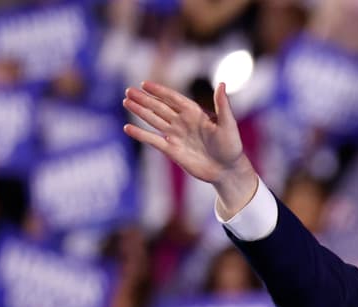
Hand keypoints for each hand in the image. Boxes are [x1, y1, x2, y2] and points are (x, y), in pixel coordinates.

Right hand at [122, 80, 257, 216]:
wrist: (227, 171)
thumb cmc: (231, 146)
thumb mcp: (228, 124)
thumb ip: (223, 105)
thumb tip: (223, 83)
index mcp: (194, 113)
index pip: (173, 98)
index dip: (160, 91)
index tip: (145, 84)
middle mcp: (182, 122)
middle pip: (160, 107)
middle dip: (145, 99)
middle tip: (128, 90)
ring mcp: (176, 135)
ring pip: (154, 120)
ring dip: (140, 111)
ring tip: (126, 102)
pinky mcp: (172, 150)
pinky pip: (153, 140)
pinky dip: (141, 134)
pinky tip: (128, 128)